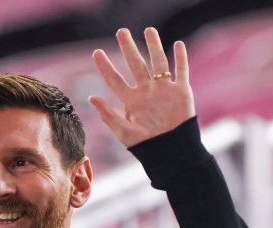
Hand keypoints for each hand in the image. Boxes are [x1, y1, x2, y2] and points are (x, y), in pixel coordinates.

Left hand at [90, 27, 195, 147]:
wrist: (172, 152)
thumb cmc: (146, 146)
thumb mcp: (123, 132)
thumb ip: (108, 114)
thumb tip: (91, 98)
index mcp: (131, 101)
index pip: (114, 79)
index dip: (105, 66)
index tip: (96, 52)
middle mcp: (146, 92)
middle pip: (136, 65)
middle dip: (128, 48)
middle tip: (121, 31)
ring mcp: (164, 90)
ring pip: (158, 62)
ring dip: (154, 46)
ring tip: (149, 30)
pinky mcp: (181, 92)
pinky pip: (181, 71)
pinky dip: (180, 58)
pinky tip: (177, 44)